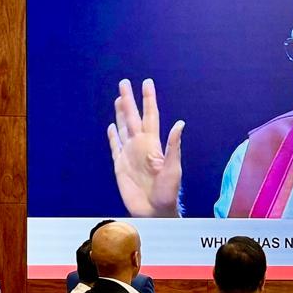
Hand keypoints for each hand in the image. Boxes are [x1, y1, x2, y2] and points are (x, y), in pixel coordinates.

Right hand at [106, 78, 182, 217]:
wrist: (154, 211)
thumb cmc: (168, 192)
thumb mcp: (174, 168)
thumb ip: (174, 146)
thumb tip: (180, 123)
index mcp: (153, 144)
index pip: (150, 116)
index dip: (148, 99)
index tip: (147, 83)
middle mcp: (140, 145)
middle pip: (132, 117)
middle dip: (128, 100)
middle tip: (124, 82)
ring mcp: (130, 154)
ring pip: (123, 128)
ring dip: (120, 113)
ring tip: (119, 98)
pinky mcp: (120, 165)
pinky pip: (115, 146)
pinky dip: (113, 136)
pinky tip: (112, 126)